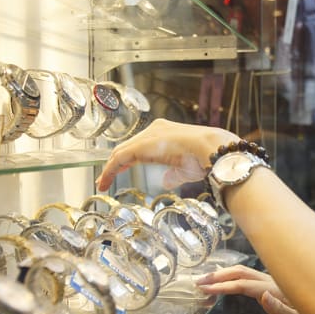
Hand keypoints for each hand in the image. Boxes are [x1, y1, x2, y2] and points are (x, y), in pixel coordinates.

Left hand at [95, 119, 238, 191]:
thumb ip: (173, 174)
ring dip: (110, 169)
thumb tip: (166, 181)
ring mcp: (147, 136)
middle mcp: (154, 130)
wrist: (212, 150)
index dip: (128, 160)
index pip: (139, 146)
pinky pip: (119, 158)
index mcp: (165, 132)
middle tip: (105, 179)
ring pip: (121, 152)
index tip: (119, 172)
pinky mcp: (141, 146)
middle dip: (115, 164)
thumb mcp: (185, 168)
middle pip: (127, 148)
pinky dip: (110, 171)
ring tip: (102, 183)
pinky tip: (105, 182)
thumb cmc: (205, 158)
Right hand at [196, 265, 314, 313]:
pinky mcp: (272, 285)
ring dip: (224, 274)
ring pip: (244, 271)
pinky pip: (248, 277)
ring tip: (206, 281)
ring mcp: (273, 281)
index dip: (223, 286)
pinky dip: (232, 276)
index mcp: (276, 289)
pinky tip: (225, 281)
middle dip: (218, 276)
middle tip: (198, 282)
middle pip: (241, 272)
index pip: (244, 285)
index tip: (205, 289)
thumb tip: (263, 296)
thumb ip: (281, 310)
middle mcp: (273, 281)